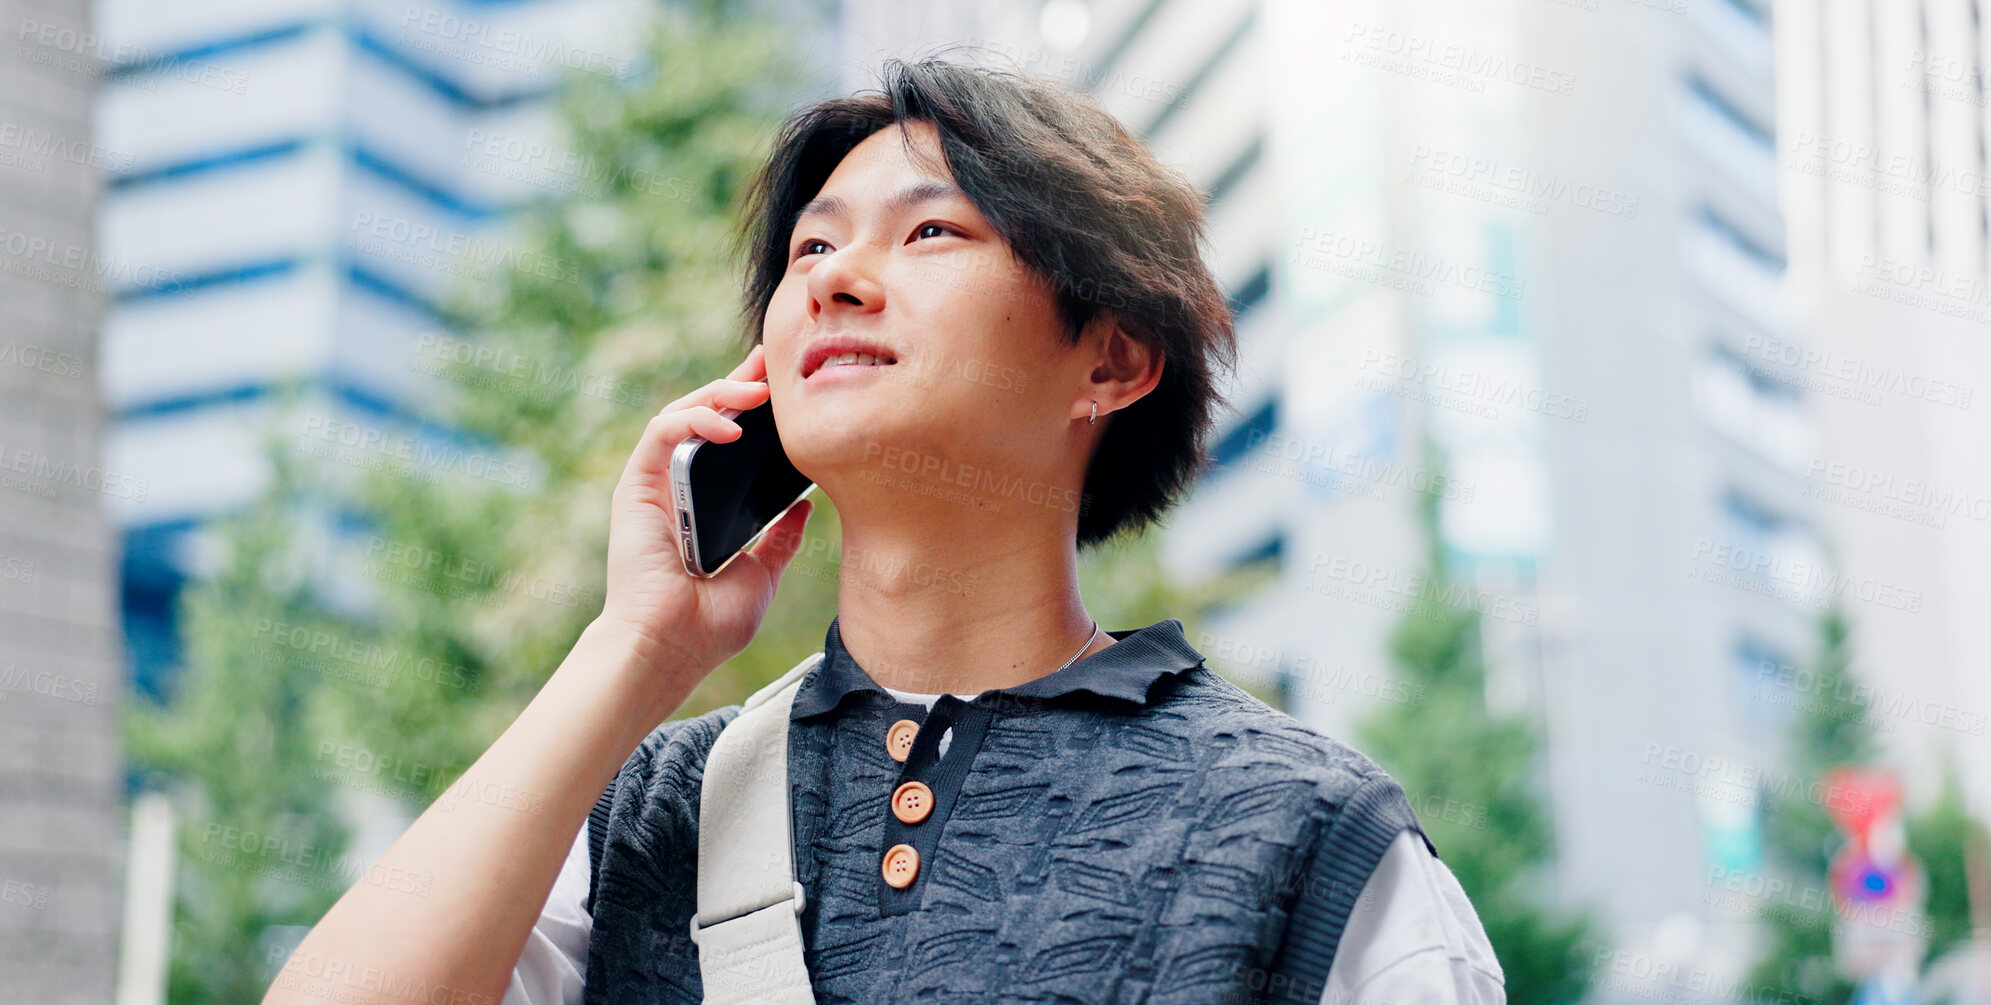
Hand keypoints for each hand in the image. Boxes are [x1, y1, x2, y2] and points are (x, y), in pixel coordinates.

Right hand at [598, 343, 813, 680]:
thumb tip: (806, 506)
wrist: (670, 648)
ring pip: (681, 413)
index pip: (727, 441)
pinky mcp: (635, 485)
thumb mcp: (762, 574)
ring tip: (758, 388)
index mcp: (704, 504)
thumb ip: (780, 537)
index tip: (784, 384)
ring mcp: (654, 483)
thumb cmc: (708, 624)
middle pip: (705, 416)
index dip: (751, 407)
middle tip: (769, 361)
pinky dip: (695, 420)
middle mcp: (677, 487)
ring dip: (719, 392)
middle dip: (737, 381)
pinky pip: (661, 433)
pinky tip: (730, 426)